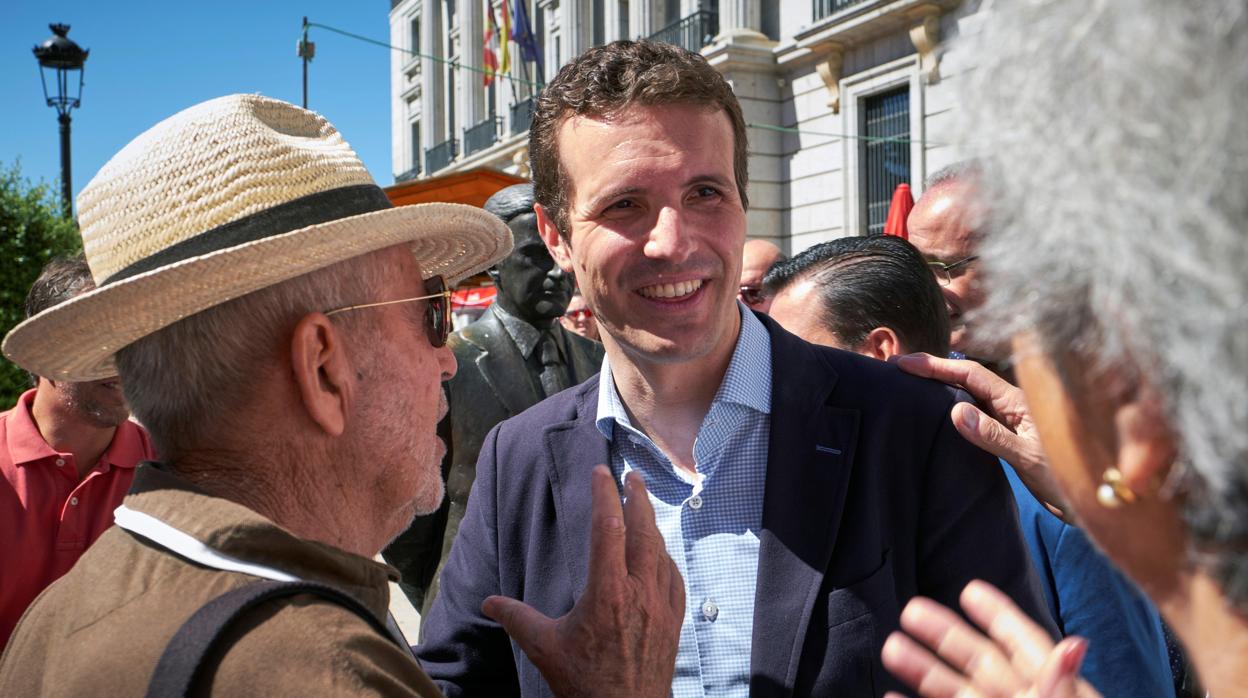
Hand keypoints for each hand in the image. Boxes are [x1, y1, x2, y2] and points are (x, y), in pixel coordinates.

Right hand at [482, 466, 684, 696]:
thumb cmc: (585, 684)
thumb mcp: (544, 647)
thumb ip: (516, 617)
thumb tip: (488, 602)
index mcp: (608, 592)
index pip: (608, 527)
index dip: (604, 495)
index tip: (600, 472)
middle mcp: (640, 592)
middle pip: (644, 530)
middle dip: (638, 498)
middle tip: (632, 475)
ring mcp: (662, 606)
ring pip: (662, 553)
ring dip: (652, 526)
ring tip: (643, 509)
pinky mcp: (674, 622)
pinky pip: (674, 578)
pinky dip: (666, 559)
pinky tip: (660, 556)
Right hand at [882, 580, 1099, 697]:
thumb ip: (1060, 684)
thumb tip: (1074, 644)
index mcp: (1055, 687)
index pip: (1025, 643)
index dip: (999, 615)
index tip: (970, 588)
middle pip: (980, 661)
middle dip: (945, 633)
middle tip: (911, 608)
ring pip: (956, 690)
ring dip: (923, 669)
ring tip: (892, 647)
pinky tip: (891, 696)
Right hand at [895, 353, 1068, 517]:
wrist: (1098, 502)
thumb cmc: (1071, 479)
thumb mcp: (1030, 458)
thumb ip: (993, 436)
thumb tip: (955, 412)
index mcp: (1018, 402)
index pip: (970, 375)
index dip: (935, 366)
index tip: (904, 363)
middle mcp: (1013, 405)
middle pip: (967, 379)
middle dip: (933, 370)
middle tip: (898, 368)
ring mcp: (1012, 421)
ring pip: (970, 396)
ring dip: (941, 388)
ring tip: (910, 385)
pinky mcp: (1010, 438)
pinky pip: (976, 416)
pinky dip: (952, 408)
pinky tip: (938, 413)